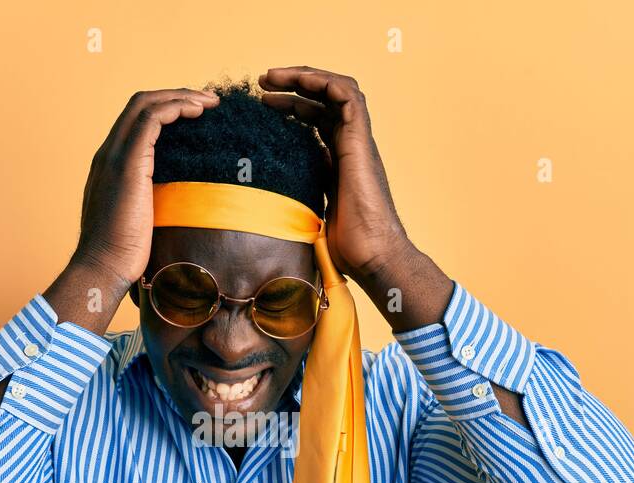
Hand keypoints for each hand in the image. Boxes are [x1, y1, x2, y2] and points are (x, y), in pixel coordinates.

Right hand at [73, 87, 219, 284]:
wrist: (103, 267)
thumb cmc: (122, 255)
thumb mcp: (138, 219)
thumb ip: (150, 203)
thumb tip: (176, 206)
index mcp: (110, 165)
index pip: (136, 121)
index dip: (166, 110)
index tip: (195, 114)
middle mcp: (109, 153)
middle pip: (140, 104)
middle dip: (176, 95)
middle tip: (207, 101)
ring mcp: (115, 156)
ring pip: (146, 105)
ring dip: (180, 96)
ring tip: (208, 102)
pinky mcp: (127, 164)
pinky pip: (151, 120)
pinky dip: (175, 108)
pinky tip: (197, 112)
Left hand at [258, 66, 411, 285]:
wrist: (372, 255)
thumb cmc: (346, 247)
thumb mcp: (309, 214)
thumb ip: (295, 198)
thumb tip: (262, 205)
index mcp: (338, 158)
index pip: (315, 118)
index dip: (290, 105)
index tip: (262, 103)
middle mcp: (349, 145)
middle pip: (324, 99)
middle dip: (293, 85)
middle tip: (262, 81)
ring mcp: (357, 141)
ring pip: (336, 89)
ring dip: (304, 76)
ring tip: (272, 76)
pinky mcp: (360, 141)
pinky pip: (347, 96)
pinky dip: (323, 81)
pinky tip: (298, 80)